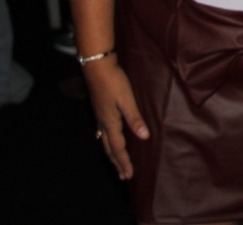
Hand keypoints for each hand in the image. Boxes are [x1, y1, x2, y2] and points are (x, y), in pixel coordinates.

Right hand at [83, 58, 149, 179]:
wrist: (97, 67)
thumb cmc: (114, 82)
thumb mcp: (127, 100)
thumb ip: (135, 118)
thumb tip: (144, 137)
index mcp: (110, 123)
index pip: (118, 148)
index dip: (124, 162)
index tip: (129, 175)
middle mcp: (103, 123)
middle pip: (110, 148)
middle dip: (117, 162)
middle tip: (123, 176)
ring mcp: (100, 116)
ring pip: (105, 141)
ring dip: (111, 153)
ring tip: (116, 162)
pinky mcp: (100, 109)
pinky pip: (102, 132)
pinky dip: (106, 140)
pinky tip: (105, 138)